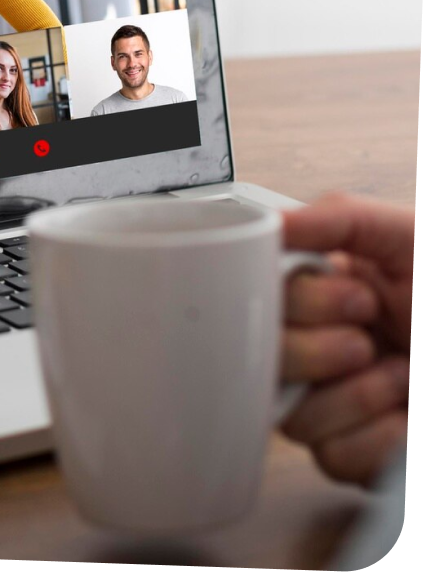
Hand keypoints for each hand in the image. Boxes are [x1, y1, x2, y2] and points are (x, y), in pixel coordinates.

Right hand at [280, 192, 411, 486]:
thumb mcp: (413, 241)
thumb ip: (341, 220)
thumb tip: (273, 223)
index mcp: (328, 291)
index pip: (265, 298)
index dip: (302, 304)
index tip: (358, 298)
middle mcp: (324, 345)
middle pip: (264, 360)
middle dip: (320, 352)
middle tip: (371, 337)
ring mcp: (338, 402)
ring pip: (292, 416)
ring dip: (354, 397)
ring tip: (401, 377)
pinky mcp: (359, 453)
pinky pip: (331, 458)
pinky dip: (375, 440)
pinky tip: (405, 417)